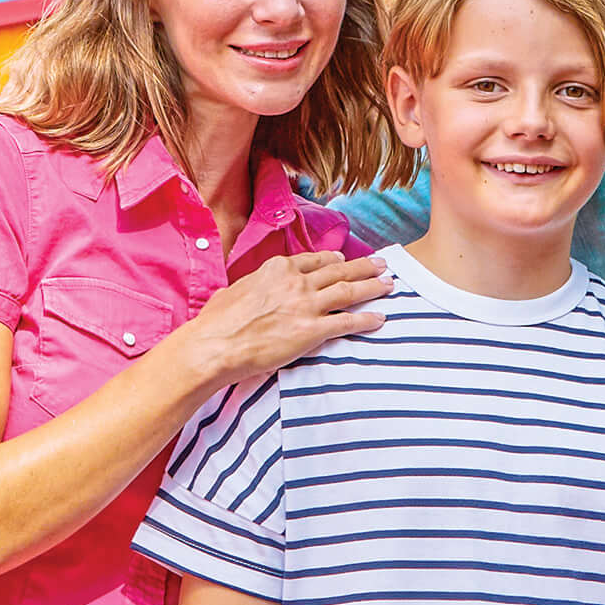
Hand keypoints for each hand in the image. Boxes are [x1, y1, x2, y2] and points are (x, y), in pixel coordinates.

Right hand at [179, 250, 388, 390]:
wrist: (215, 345)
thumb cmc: (217, 322)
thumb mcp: (235, 291)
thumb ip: (252, 286)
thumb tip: (249, 289)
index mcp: (278, 269)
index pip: (314, 260)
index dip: (333, 259)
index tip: (344, 259)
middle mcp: (296, 282)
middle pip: (338, 271)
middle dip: (363, 267)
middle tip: (381, 263)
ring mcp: (306, 305)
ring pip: (349, 291)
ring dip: (372, 287)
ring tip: (389, 284)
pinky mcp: (312, 331)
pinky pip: (347, 322)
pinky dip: (367, 320)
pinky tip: (380, 319)